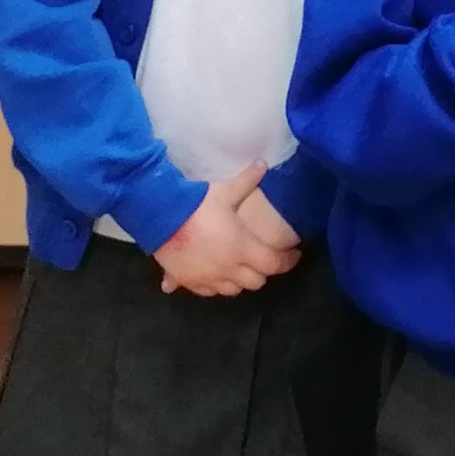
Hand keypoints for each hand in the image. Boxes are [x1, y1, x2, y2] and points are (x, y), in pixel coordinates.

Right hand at [155, 162, 295, 296]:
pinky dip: (215, 285)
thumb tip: (263, 164)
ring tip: (241, 267)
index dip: (288, 261)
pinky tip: (214, 275)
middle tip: (265, 258)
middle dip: (264, 271)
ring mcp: (208, 278)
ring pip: (233, 290)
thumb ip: (247, 180)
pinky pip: (208, 292)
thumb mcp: (226, 191)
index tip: (294, 255)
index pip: (274, 264)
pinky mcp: (188, 282)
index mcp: (242, 248)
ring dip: (241, 281)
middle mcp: (228, 268)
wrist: (160, 220)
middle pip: (256, 281)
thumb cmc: (197, 206)